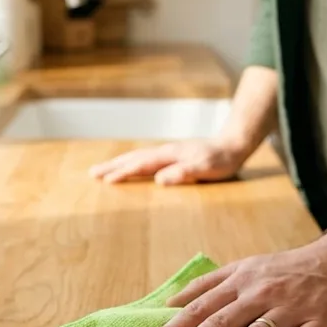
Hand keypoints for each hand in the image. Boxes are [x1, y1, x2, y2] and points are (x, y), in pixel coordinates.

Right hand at [88, 140, 246, 184]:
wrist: (234, 145)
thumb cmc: (221, 160)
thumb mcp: (206, 169)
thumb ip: (184, 174)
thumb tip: (159, 180)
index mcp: (170, 156)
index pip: (141, 164)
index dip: (124, 173)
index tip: (106, 181)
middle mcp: (165, 152)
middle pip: (133, 158)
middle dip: (112, 166)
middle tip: (92, 174)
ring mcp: (167, 153)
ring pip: (137, 157)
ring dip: (119, 163)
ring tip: (103, 171)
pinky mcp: (172, 157)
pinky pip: (145, 160)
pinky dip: (131, 163)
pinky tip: (129, 168)